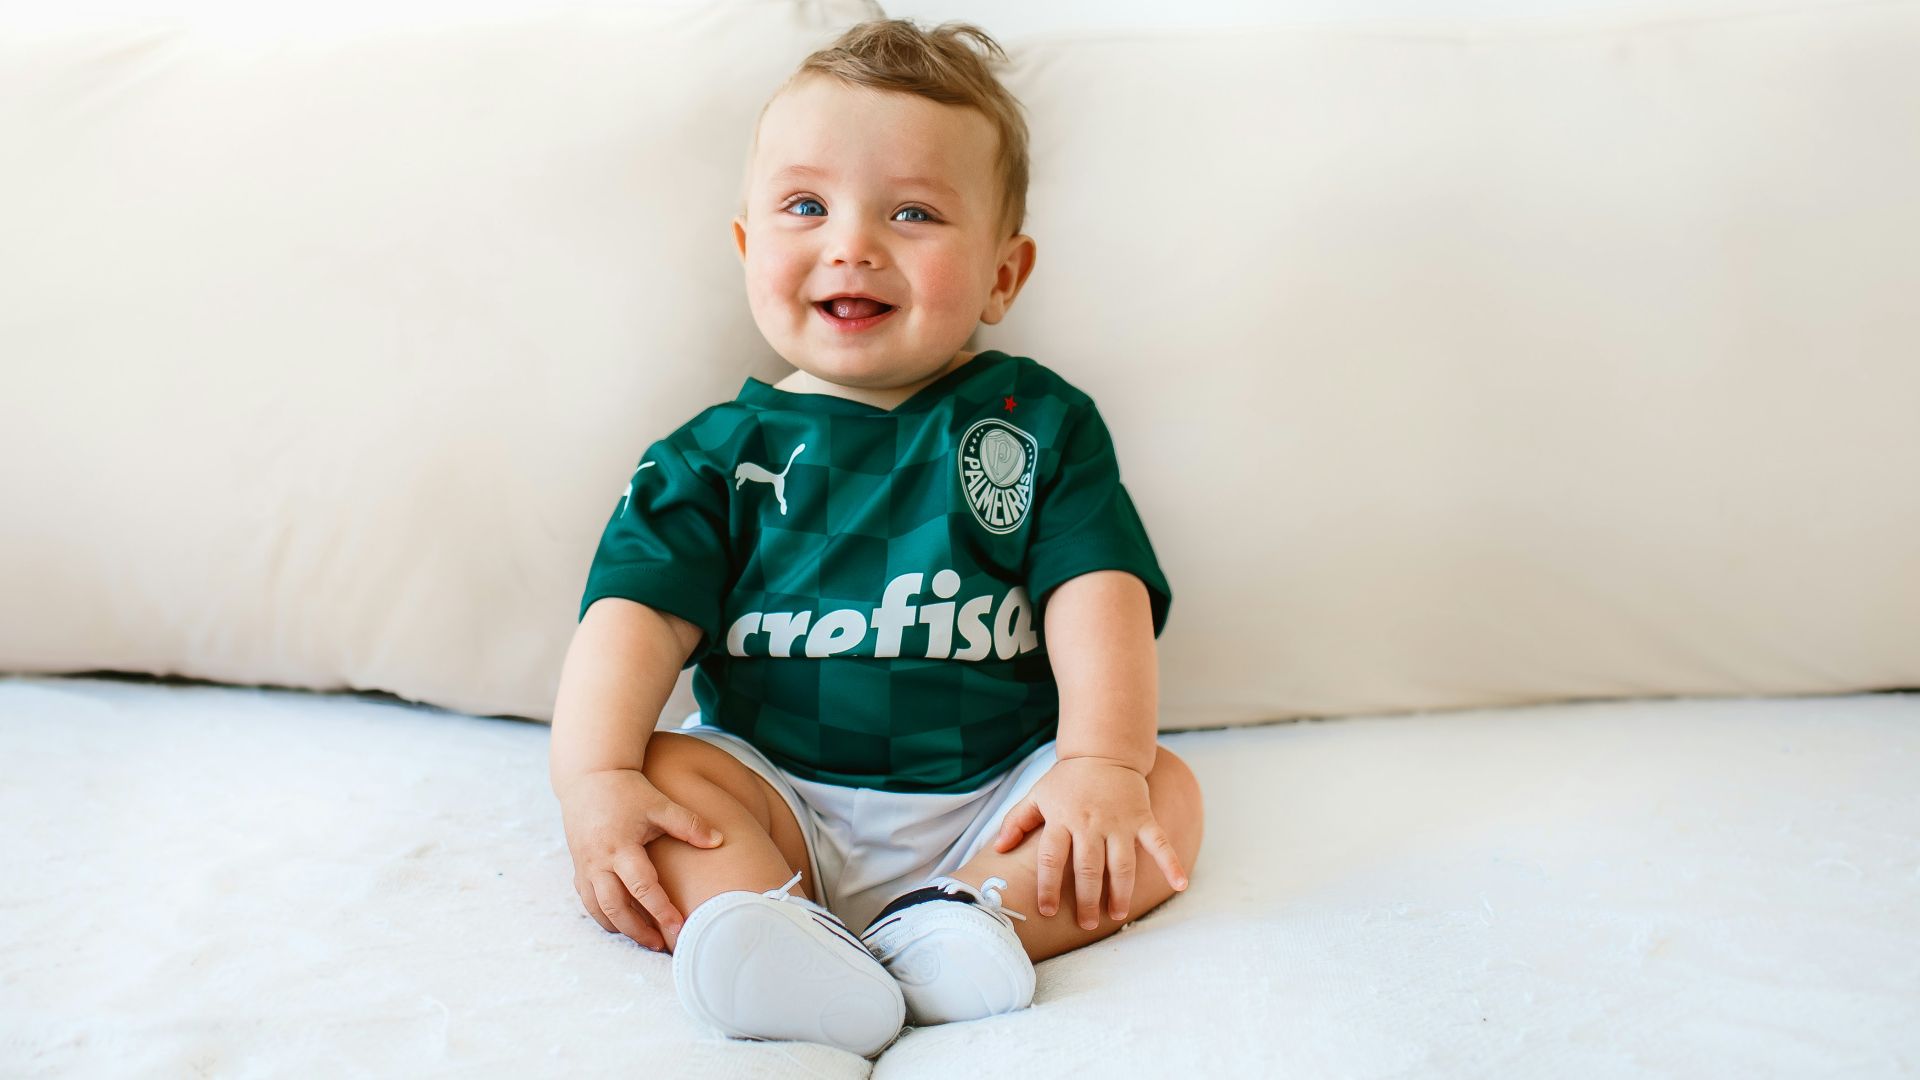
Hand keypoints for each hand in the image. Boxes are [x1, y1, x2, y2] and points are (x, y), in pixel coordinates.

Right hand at [556, 767, 723, 950]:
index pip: (642, 887)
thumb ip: (689, 824)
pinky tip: (622, 925)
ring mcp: (585, 866)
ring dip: (620, 929)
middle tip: (662, 945)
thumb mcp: (660, 804)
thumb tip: (719, 841)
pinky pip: (588, 902)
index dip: (661, 910)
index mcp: (621, 846)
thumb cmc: (628, 790)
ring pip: (598, 910)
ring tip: (645, 940)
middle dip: (638, 931)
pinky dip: (604, 917)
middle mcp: (599, 861)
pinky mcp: (578, 868)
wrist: (589, 777)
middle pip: (615, 907)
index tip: (679, 928)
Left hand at [990, 756, 1188, 929]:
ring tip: (1116, 915)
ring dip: (1120, 893)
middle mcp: (1090, 823)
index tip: (1046, 911)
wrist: (1104, 751)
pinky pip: (1159, 843)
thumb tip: (997, 849)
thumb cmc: (1068, 780)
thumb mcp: (1038, 795)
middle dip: (1086, 899)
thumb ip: (1017, 821)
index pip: (1051, 860)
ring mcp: (1119, 822)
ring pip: (1120, 864)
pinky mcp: (1143, 818)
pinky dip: (1171, 863)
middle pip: (1087, 869)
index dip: (1047, 887)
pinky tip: (1180, 885)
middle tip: (1087, 923)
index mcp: (1062, 819)